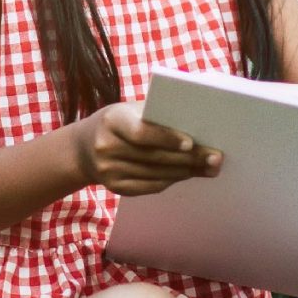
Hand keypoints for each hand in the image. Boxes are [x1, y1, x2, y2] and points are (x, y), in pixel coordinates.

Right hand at [73, 102, 221, 195]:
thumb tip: (197, 123)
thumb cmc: (119, 123)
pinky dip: (172, 180)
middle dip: (189, 158)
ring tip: (209, 167)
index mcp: (113, 120)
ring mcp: (109, 170)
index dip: (167, 138)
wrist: (83, 148)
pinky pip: (150, 186)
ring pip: (156, 173)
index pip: (142, 132)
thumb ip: (156, 114)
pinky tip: (187, 174)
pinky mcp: (115, 188)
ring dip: (186, 171)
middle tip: (215, 157)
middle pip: (154, 156)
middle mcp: (106, 146)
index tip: (190, 142)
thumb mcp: (129, 110)